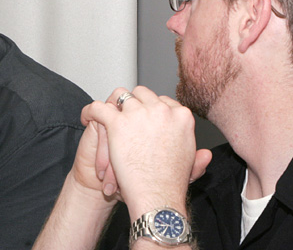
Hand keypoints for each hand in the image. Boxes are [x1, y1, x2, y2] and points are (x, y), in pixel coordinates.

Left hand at [81, 86, 211, 219]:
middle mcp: (161, 109)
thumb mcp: (191, 168)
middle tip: (122, 116)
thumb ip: (197, 157)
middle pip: (141, 93)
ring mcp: (139, 114)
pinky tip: (86, 117)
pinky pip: (98, 107)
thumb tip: (206, 154)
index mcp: (181, 116)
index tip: (142, 118)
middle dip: (131, 104)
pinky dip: (90, 111)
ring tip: (103, 115)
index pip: (161, 100)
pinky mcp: (118, 123)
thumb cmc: (170, 186)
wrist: (156, 198)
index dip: (149, 108)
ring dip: (111, 106)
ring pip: (119, 96)